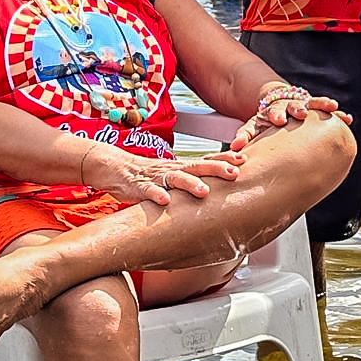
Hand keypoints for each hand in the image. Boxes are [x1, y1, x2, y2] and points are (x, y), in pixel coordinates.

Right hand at [85, 145, 246, 204]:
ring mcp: (156, 177)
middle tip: (234, 173)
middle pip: (197, 166)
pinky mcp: (138, 187)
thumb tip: (218, 187)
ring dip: (190, 184)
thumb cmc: (149, 174)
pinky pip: (148, 191)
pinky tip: (165, 201)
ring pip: (175, 178)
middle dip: (216, 169)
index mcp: (182, 166)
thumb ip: (193, 179)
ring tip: (203, 191)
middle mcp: (172, 169)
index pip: (207, 160)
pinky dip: (156, 195)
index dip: (225, 159)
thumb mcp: (174, 174)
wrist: (116, 168)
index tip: (244, 159)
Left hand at [231, 93, 352, 149]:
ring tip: (332, 108)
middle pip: (294, 104)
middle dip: (298, 108)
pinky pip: (327, 110)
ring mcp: (304, 105)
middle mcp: (290, 104)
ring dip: (321, 106)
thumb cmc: (266, 121)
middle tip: (302, 113)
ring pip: (313, 103)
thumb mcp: (254, 127)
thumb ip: (245, 135)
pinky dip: (336, 114)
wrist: (277, 106)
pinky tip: (347, 118)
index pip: (274, 110)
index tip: (279, 120)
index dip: (277, 115)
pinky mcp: (316, 108)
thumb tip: (235, 147)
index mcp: (274, 109)